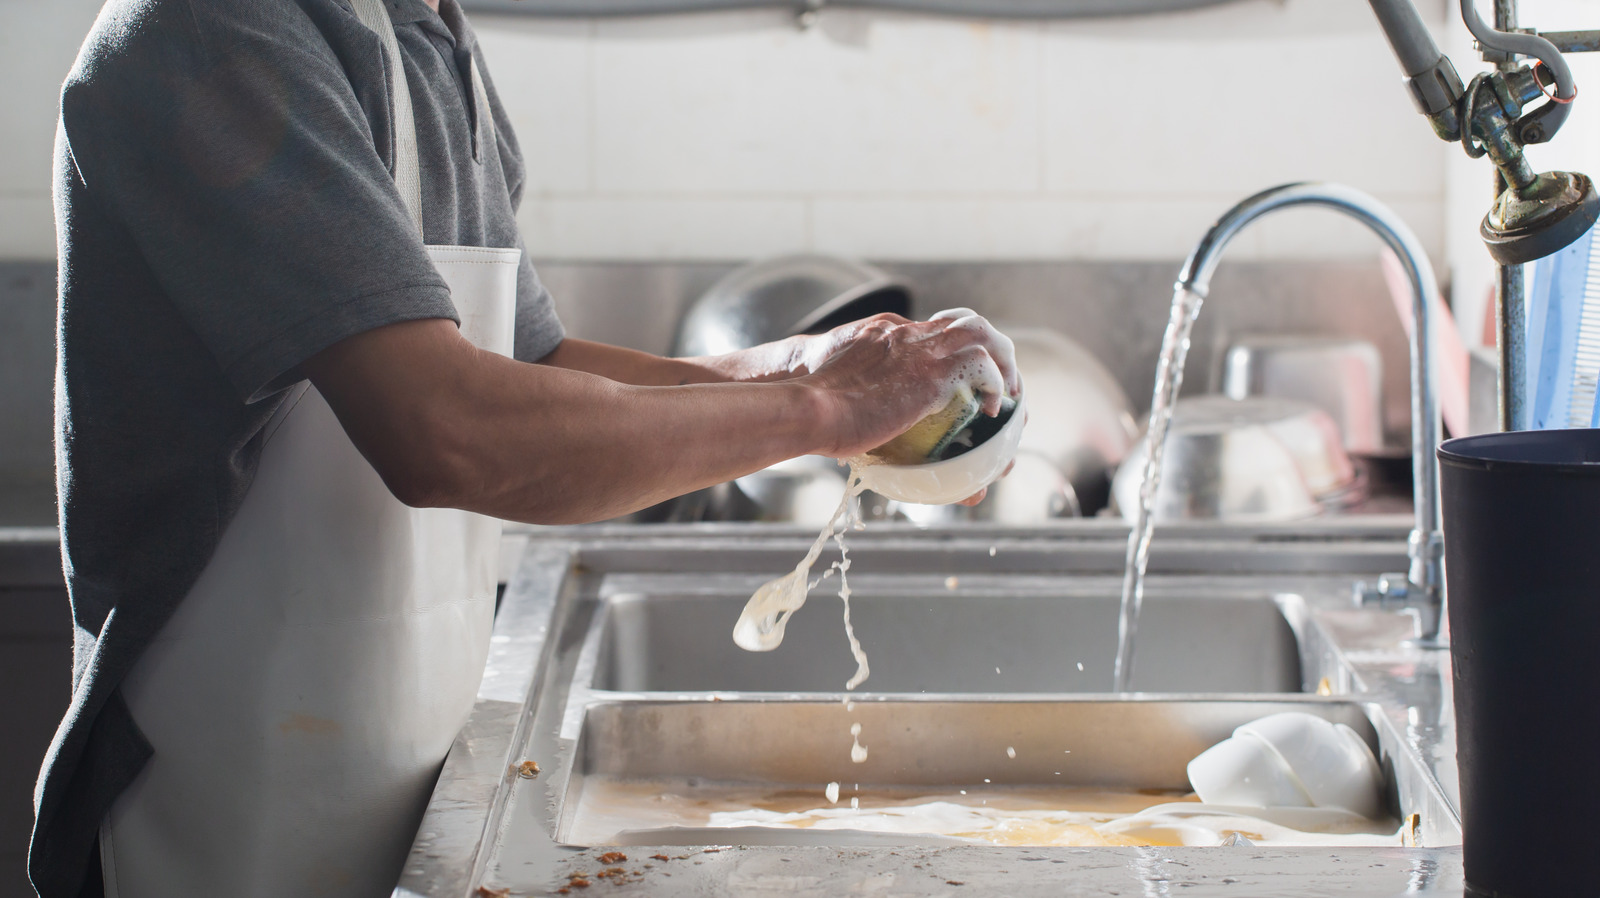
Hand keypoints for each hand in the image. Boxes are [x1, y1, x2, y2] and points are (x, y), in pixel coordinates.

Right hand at [797, 311, 1020, 459]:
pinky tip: (992, 410)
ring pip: (983, 334)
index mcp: (885, 334)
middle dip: (993, 348)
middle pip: (966, 323)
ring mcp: (920, 350)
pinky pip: (982, 368)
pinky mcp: (931, 374)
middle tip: (1002, 382)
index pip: (934, 329)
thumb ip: (855, 398)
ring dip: (1004, 362)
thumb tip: (852, 434)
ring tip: (1009, 394)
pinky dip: (996, 386)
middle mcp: (906, 333)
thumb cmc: (813, 410)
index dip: (956, 349)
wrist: (809, 407)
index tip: (966, 375)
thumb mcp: (837, 391)